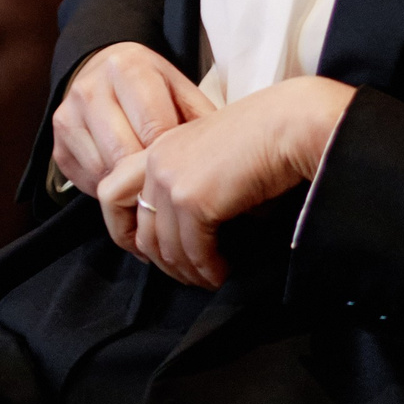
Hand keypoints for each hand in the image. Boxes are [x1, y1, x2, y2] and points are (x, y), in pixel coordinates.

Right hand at [51, 43, 217, 198]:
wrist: (103, 73)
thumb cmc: (150, 88)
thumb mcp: (179, 90)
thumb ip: (200, 118)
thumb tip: (224, 157)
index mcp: (126, 67)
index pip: (153, 127)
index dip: (174, 156)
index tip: (187, 171)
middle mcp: (90, 88)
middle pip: (126, 153)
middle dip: (151, 177)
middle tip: (171, 189)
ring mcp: (67, 117)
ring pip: (106, 173)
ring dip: (132, 188)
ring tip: (152, 189)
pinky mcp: (57, 146)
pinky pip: (89, 183)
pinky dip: (112, 191)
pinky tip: (127, 184)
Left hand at [96, 76, 355, 288]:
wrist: (290, 125)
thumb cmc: (264, 140)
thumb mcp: (211, 160)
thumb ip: (189, 189)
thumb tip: (187, 240)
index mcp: (157, 147)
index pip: (112, 196)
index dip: (127, 232)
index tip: (155, 253)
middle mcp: (155, 161)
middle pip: (140, 232)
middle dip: (164, 264)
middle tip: (191, 275)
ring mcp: (170, 180)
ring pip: (165, 249)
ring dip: (189, 272)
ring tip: (211, 277)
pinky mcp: (191, 199)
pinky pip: (192, 251)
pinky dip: (208, 269)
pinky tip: (224, 270)